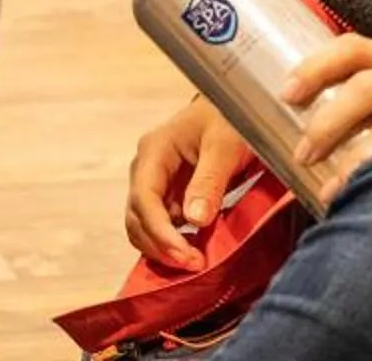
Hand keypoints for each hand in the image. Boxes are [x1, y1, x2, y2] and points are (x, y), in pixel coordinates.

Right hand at [124, 94, 251, 269]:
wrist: (234, 106)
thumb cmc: (229, 118)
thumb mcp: (225, 145)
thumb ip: (210, 180)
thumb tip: (195, 219)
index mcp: (155, 150)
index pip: (144, 198)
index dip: (160, 232)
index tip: (186, 256)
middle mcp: (146, 167)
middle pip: (137, 217)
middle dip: (160, 246)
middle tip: (194, 265)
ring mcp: (154, 182)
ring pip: (142, 226)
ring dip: (162, 249)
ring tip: (194, 262)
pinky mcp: (166, 195)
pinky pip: (158, 225)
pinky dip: (169, 243)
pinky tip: (192, 251)